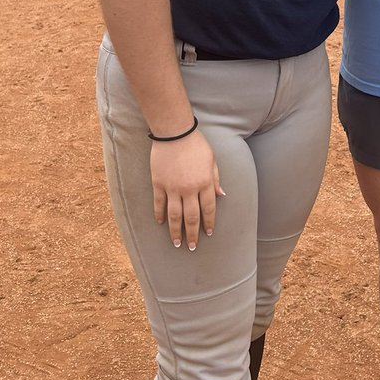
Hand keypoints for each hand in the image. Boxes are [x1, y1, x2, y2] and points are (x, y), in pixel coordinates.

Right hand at [150, 132, 224, 249]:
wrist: (174, 132)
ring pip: (174, 215)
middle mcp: (190, 189)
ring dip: (176, 231)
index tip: (208, 233)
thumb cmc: (196, 144)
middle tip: (192, 247)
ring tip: (176, 243)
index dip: (208, 223)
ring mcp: (173, 187)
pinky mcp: (159, 183)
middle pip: (191, 217)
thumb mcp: (212, 160)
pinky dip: (160, 214)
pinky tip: (161, 223)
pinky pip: (159, 203)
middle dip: (193, 234)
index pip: (208, 209)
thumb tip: (221, 196)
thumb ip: (216, 179)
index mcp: (205, 182)